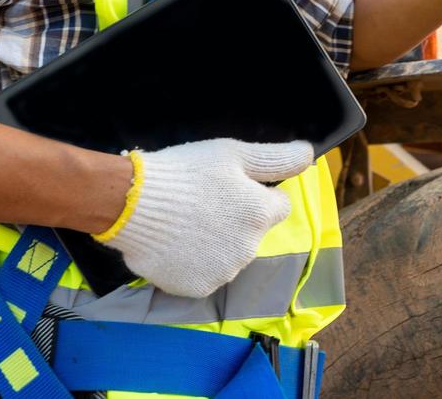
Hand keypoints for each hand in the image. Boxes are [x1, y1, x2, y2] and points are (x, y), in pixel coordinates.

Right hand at [96, 138, 313, 297]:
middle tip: (205, 201)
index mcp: (261, 215)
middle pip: (253, 231)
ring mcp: (223, 272)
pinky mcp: (197, 288)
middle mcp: (249, 249)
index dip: (257, 192)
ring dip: (217, 241)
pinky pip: (205, 272)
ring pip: (230, 254)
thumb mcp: (234, 153)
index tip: (231, 185)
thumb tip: (310, 156)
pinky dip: (195, 260)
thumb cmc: (186, 172)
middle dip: (237, 218)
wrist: (132, 203)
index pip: (279, 205)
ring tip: (187, 221)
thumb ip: (277, 158)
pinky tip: (177, 242)